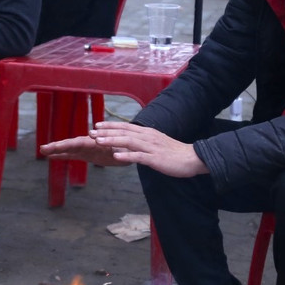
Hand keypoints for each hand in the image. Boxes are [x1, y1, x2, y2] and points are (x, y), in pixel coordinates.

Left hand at [40, 121, 207, 177]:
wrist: (193, 158)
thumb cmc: (175, 153)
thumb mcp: (157, 144)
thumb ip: (144, 142)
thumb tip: (132, 143)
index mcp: (148, 133)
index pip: (126, 126)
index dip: (110, 125)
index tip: (97, 125)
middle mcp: (148, 137)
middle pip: (124, 131)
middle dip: (106, 131)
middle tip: (91, 132)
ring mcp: (151, 147)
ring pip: (128, 142)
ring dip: (112, 141)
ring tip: (98, 141)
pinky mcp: (155, 159)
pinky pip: (138, 157)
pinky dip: (126, 156)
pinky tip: (116, 157)